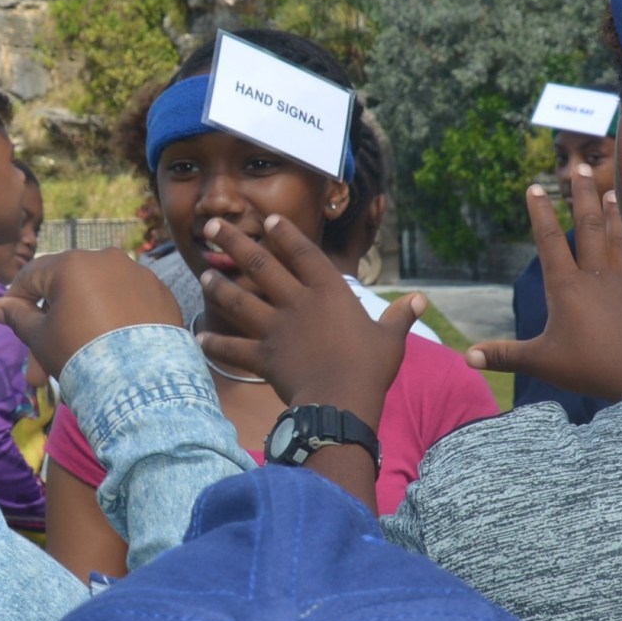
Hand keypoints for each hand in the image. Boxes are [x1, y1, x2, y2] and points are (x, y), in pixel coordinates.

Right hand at [0, 248, 183, 378]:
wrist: (142, 384)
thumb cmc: (80, 355)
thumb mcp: (40, 337)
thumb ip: (17, 316)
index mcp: (73, 263)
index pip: (32, 276)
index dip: (16, 300)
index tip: (11, 323)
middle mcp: (108, 259)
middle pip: (68, 290)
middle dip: (52, 327)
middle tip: (41, 367)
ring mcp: (139, 274)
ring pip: (98, 297)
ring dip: (83, 325)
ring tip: (77, 364)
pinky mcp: (162, 293)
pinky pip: (128, 303)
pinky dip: (116, 322)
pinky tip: (111, 351)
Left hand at [194, 213, 419, 430]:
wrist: (340, 401)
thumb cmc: (369, 368)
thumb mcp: (390, 340)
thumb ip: (400, 317)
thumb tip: (421, 301)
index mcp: (329, 293)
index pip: (304, 253)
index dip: (288, 234)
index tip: (271, 219)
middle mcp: (298, 303)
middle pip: (260, 265)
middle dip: (234, 242)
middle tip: (213, 225)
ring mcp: (277, 329)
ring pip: (240, 300)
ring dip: (219, 286)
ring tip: (204, 274)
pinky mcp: (264, 356)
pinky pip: (234, 347)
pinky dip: (217, 343)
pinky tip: (200, 336)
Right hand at [467, 164, 621, 400]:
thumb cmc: (588, 367)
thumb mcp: (539, 361)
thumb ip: (504, 356)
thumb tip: (468, 357)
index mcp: (567, 287)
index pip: (550, 242)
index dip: (540, 214)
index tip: (534, 187)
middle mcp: (596, 279)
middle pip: (590, 229)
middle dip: (583, 197)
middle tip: (581, 169)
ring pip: (620, 245)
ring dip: (616, 218)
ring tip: (614, 193)